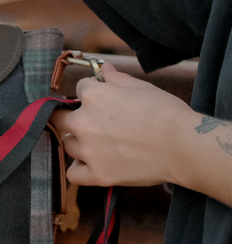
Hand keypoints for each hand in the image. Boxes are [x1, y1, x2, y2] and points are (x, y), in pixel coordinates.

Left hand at [50, 63, 194, 186]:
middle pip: (60, 118)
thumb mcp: (141, 87)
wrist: (183, 146)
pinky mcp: (97, 174)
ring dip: (78, 142)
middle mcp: (83, 123)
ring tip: (99, 143)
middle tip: (94, 122)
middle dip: (73, 116)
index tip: (103, 97)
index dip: (92, 91)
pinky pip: (72, 173)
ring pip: (67, 144)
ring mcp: (88, 151)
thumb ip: (115, 78)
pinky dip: (78, 169)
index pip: (80, 89)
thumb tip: (103, 70)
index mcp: (93, 97)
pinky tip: (90, 164)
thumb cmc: (165, 113)